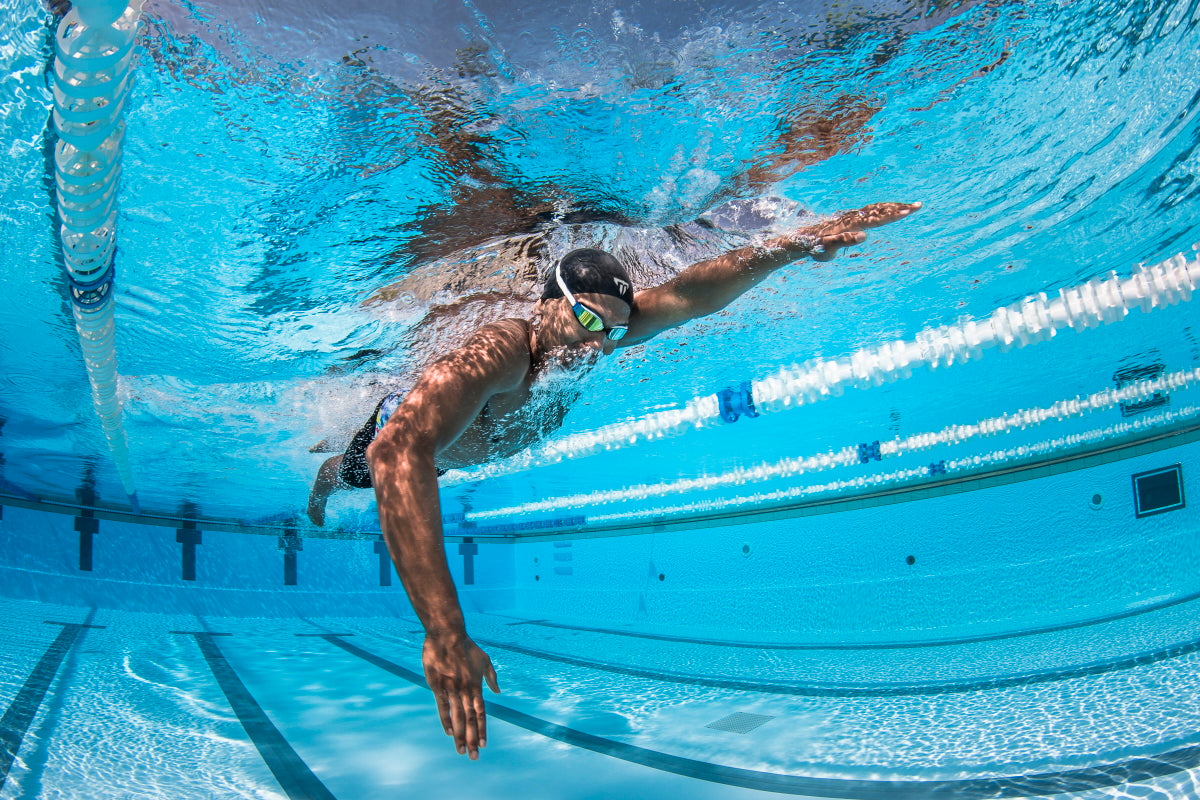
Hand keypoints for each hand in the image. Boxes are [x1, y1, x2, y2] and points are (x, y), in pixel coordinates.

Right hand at [422, 633, 500, 758]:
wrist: (447, 633)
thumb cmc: (466, 646)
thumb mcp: (484, 659)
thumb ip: (491, 676)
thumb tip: (498, 691)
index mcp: (476, 685)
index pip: (481, 712)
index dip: (483, 729)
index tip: (484, 744)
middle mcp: (465, 690)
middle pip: (470, 719)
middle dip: (472, 739)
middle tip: (473, 756)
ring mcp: (451, 689)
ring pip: (457, 717)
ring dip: (460, 735)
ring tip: (461, 751)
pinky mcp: (437, 685)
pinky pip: (442, 706)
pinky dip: (446, 720)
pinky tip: (450, 732)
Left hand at [791, 201, 920, 261]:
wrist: (800, 239)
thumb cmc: (814, 247)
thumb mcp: (827, 249)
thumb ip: (844, 241)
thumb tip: (864, 236)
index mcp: (851, 224)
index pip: (877, 218)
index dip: (894, 215)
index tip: (909, 211)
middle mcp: (852, 217)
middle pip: (879, 210)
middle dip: (899, 208)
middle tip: (918, 205)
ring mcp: (851, 217)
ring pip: (875, 209)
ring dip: (893, 206)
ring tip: (909, 206)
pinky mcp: (849, 219)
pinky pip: (869, 211)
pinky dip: (882, 209)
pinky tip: (888, 209)